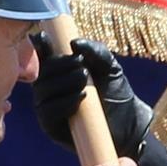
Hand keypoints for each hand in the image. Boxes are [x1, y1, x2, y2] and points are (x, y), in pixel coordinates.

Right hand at [34, 39, 148, 158]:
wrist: (128, 123)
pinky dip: (64, 102)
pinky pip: (48, 112)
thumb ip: (95, 50)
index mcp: (58, 69)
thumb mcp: (110, 66)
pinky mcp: (51, 127)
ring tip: (85, 79)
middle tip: (81, 63)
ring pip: (43, 90)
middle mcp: (48, 87)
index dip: (38, 44)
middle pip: (41, 71)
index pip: (40, 54)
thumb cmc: (116, 92)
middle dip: (59, 64)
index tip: (45, 38)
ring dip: (64, 82)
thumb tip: (74, 43)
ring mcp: (47, 107)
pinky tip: (81, 97)